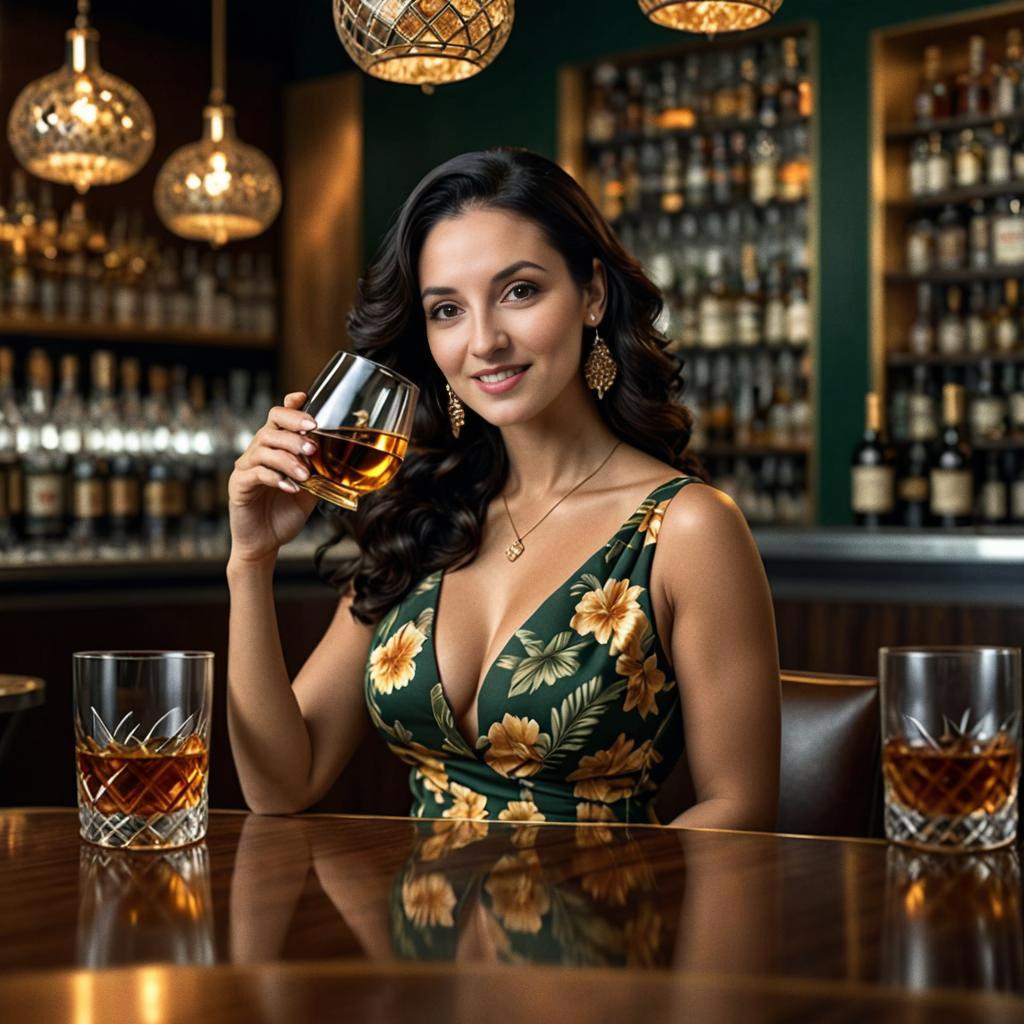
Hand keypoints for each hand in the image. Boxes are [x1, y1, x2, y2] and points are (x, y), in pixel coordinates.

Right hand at [228, 392, 319, 564]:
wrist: (267, 541)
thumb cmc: (286, 511)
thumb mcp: (312, 488)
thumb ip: (321, 470)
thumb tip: (345, 456)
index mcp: (276, 447)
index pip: (279, 417)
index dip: (291, 406)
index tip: (304, 398)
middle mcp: (258, 451)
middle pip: (271, 426)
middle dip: (294, 430)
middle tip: (313, 444)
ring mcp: (246, 467)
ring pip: (264, 449)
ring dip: (288, 459)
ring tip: (305, 474)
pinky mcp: (239, 485)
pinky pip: (256, 473)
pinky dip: (276, 478)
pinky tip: (291, 487)